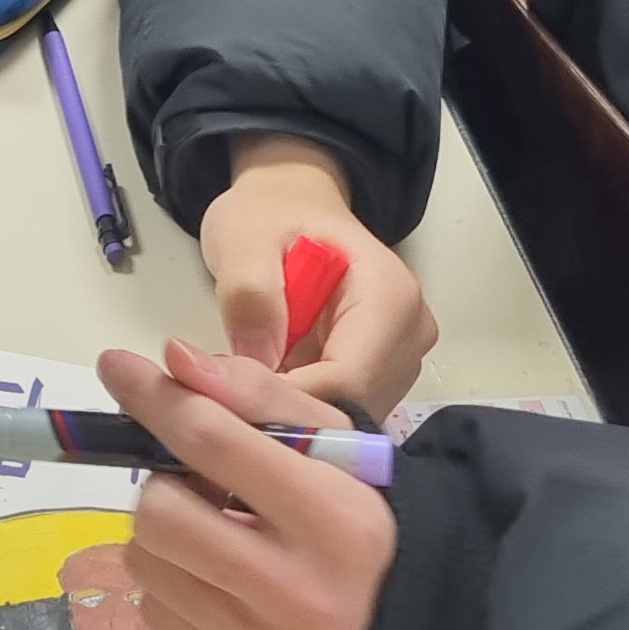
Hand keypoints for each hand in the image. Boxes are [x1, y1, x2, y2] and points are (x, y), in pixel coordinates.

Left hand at [104, 340, 398, 629]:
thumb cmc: (360, 521)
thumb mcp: (336, 447)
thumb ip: (258, 396)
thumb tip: (174, 360)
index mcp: (336, 519)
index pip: (214, 442)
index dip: (156, 399)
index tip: (115, 366)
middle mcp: (300, 592)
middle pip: (160, 512)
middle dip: (165, 486)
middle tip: (200, 486)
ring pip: (145, 563)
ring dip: (164, 537)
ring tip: (217, 535)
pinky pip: (156, 613)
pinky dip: (173, 586)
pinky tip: (220, 584)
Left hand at [200, 136, 435, 413]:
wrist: (289, 207)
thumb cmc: (270, 216)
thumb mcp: (244, 238)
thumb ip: (250, 293)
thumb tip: (259, 362)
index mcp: (390, 296)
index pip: (349, 379)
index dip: (289, 402)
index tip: (227, 407)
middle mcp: (409, 337)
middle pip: (352, 409)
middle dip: (286, 417)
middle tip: (219, 406)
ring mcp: (397, 363)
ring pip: (344, 422)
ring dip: (288, 420)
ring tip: (235, 397)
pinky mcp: (376, 380)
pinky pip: (336, 416)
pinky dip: (294, 414)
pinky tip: (257, 396)